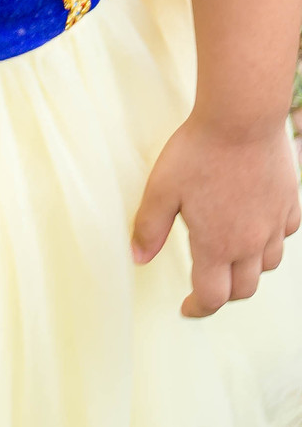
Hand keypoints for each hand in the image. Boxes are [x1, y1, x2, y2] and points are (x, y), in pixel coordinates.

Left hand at [132, 114, 301, 315]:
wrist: (242, 118)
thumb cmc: (198, 151)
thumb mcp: (161, 188)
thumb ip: (149, 228)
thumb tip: (138, 258)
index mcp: (217, 245)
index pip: (212, 296)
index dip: (198, 308)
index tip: (187, 307)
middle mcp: (251, 242)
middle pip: (243, 289)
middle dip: (223, 293)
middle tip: (207, 285)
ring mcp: (275, 223)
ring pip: (268, 265)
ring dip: (249, 269)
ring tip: (231, 258)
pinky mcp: (289, 202)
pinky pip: (284, 235)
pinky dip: (271, 241)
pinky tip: (258, 227)